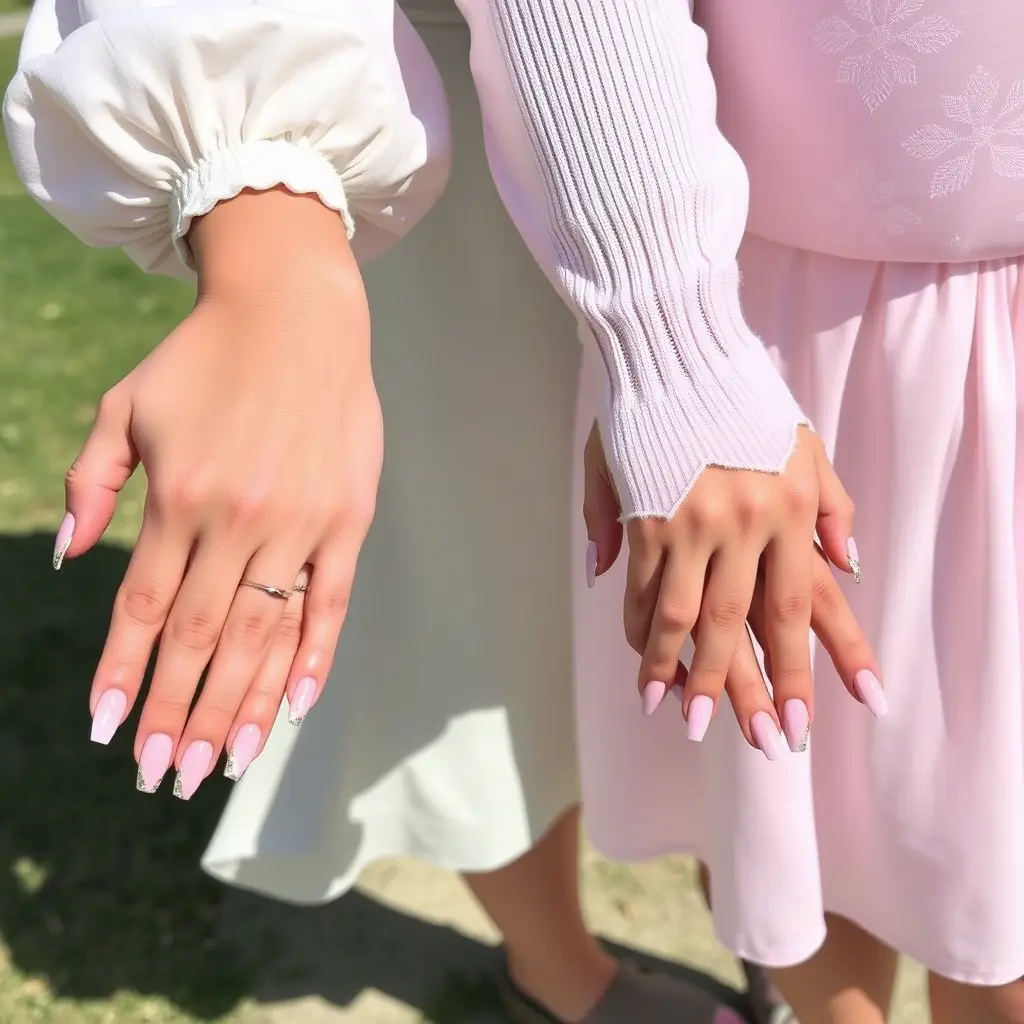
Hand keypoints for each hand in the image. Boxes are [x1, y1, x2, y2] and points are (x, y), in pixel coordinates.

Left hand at [65, 189, 381, 796]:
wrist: (297, 312)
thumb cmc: (205, 358)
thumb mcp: (125, 405)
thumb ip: (90, 481)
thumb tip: (67, 558)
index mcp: (179, 496)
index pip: (143, 609)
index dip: (123, 674)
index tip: (106, 732)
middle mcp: (238, 520)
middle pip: (201, 639)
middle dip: (177, 714)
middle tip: (160, 777)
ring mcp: (300, 524)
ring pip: (264, 635)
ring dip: (238, 706)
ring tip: (219, 766)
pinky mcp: (348, 520)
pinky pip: (331, 603)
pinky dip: (312, 658)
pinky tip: (291, 708)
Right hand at [583, 421, 873, 748]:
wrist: (675, 351)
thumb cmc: (742, 399)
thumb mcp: (805, 441)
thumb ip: (833, 503)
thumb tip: (852, 563)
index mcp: (790, 506)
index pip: (804, 605)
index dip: (817, 666)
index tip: (832, 717)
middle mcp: (744, 521)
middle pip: (745, 625)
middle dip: (749, 690)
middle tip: (760, 746)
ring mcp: (690, 521)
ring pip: (685, 617)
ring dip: (681, 674)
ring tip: (682, 719)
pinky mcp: (645, 517)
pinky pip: (645, 589)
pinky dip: (643, 631)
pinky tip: (645, 665)